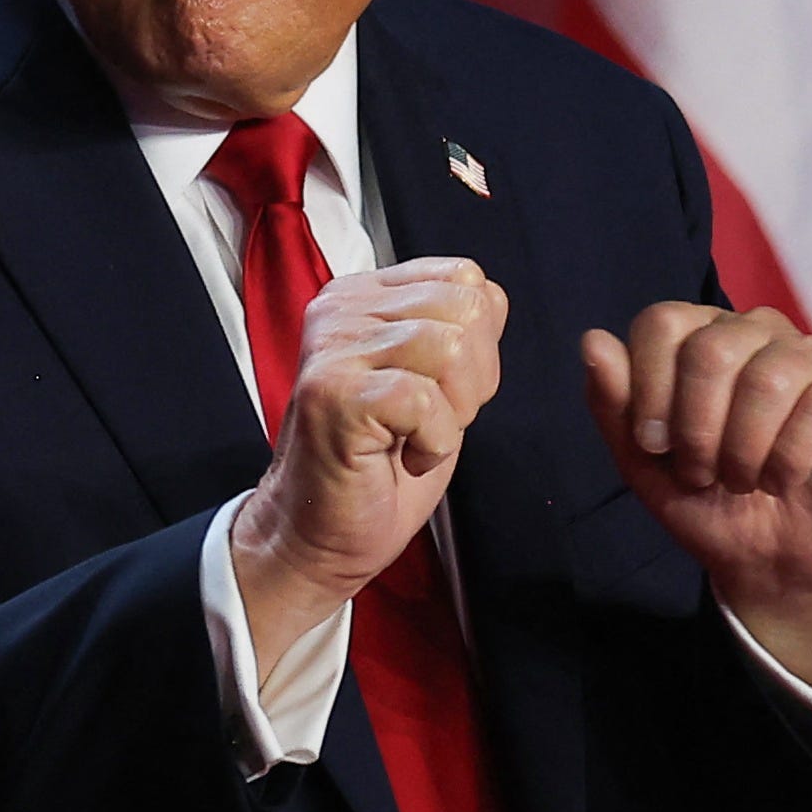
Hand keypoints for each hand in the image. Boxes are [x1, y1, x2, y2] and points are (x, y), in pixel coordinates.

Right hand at [231, 258, 507, 677]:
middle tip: (431, 422)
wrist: (321, 533)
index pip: (466, 277)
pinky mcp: (332, 393)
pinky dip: (434, 442)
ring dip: (453, 413)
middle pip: (467, 308)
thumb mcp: (435, 381)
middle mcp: (342, 309)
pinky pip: (424, 400)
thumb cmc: (380, 464)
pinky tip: (405, 458)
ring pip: (451, 347)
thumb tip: (490, 299)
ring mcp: (333, 348)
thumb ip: (458, 330)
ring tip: (416, 438)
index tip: (443, 392)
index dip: (482, 344)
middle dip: (474, 379)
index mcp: (366, 295)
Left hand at [581, 305, 811, 711]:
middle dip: (696, 431)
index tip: (655, 446)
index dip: (649, 391)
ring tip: (745, 481)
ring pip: (767, 380)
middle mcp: (757, 331)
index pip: (662, 322)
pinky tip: (787, 480)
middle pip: (711, 349)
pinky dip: (789, 461)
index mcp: (701, 335)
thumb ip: (615, 404)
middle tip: (704, 473)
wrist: (775, 564)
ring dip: (744, 453)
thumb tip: (592, 340)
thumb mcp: (644, 464)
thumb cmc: (711, 504)